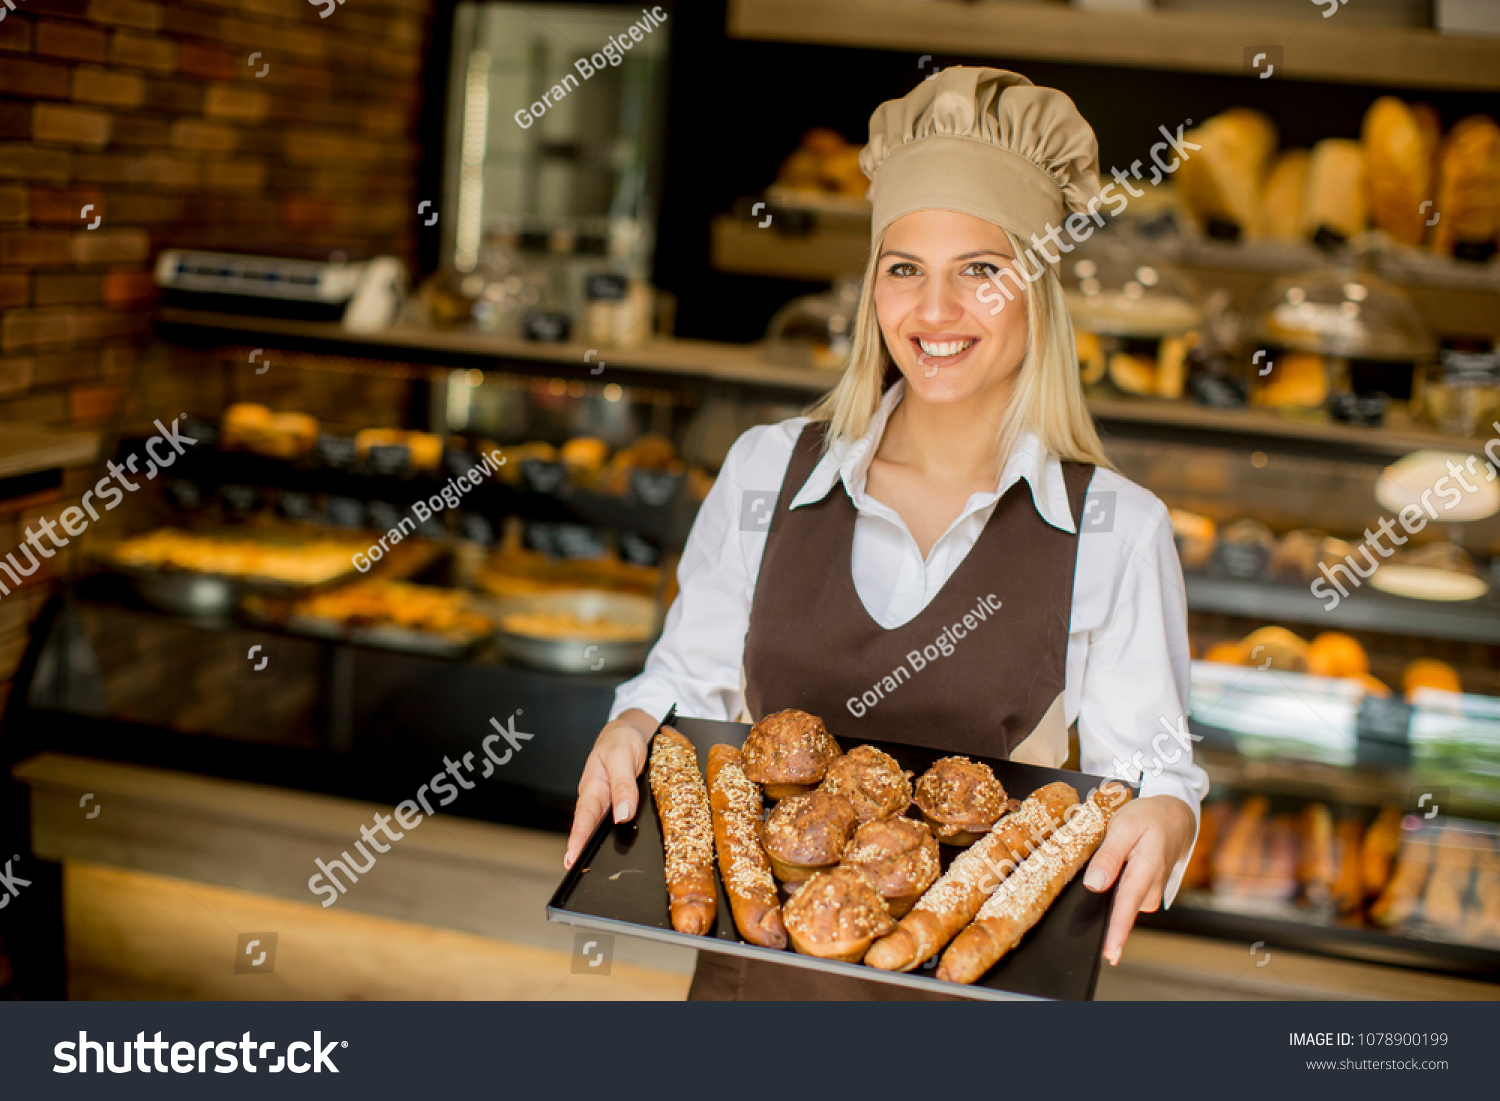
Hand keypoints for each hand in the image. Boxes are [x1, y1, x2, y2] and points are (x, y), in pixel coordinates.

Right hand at [563, 709, 656, 869]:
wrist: (631, 731)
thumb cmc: (622, 741)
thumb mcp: (623, 757)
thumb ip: (623, 785)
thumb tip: (623, 815)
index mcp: (594, 786)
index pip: (584, 817)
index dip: (577, 839)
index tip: (571, 858)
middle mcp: (598, 797)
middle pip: (588, 827)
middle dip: (581, 849)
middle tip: (574, 872)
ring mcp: (608, 801)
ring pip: (600, 826)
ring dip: (594, 845)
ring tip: (589, 868)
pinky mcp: (620, 802)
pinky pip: (614, 820)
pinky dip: (612, 835)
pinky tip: (614, 848)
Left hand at [1081, 794, 1196, 965]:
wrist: (1174, 817)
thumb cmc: (1149, 818)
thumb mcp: (1124, 825)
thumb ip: (1109, 855)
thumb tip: (1094, 885)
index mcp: (1147, 868)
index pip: (1128, 904)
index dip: (1117, 931)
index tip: (1110, 953)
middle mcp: (1151, 887)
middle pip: (1122, 910)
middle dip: (1103, 916)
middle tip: (1081, 914)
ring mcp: (1150, 892)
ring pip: (1121, 904)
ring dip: (1106, 897)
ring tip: (1101, 871)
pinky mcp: (1145, 892)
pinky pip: (1124, 898)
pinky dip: (1113, 891)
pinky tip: (1109, 877)